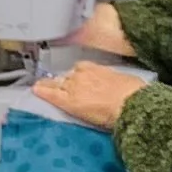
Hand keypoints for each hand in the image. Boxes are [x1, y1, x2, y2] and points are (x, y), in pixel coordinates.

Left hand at [32, 62, 147, 130]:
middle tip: (61, 86)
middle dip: (65, 81)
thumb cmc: (135, 94)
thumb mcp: (127, 81)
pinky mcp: (68, 101)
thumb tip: (118, 86)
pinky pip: (51, 94)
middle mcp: (84, 74)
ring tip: (44, 86)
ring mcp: (75, 87)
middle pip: (68, 76)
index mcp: (100, 68)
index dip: (79, 74)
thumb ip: (116, 81)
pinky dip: (42, 91)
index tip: (78, 78)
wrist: (131, 104)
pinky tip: (36, 90)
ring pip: (58, 84)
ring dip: (52, 85)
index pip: (82, 67)